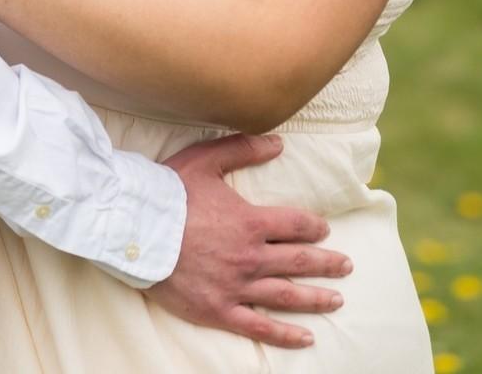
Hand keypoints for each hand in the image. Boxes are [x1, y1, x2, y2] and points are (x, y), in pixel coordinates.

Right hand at [148, 134, 349, 349]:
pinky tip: (305, 338)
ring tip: (336, 300)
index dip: (314, 227)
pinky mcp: (219, 310)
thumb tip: (279, 143)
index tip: (325, 229)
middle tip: (347, 266)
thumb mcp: (207, 158)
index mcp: (250, 222)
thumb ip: (244, 149)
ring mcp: (236, 287)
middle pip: (298, 261)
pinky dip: (285, 334)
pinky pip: (259, 327)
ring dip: (315, 298)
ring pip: (285, 295)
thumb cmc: (169, 192)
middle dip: (326, 263)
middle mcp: (250, 257)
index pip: (295, 225)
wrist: (135, 230)